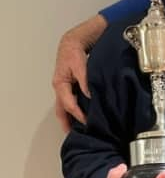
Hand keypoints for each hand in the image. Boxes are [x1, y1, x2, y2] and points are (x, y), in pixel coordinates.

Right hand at [52, 14, 106, 131]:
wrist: (73, 42)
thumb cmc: (74, 52)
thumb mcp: (80, 64)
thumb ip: (85, 80)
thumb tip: (89, 94)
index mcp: (60, 84)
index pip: (69, 105)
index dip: (78, 115)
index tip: (88, 122)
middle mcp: (61, 88)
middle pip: (63, 110)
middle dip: (68, 123)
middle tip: (76, 135)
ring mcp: (65, 87)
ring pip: (66, 106)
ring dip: (71, 117)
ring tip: (79, 128)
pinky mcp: (71, 85)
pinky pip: (72, 100)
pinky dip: (75, 108)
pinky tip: (83, 113)